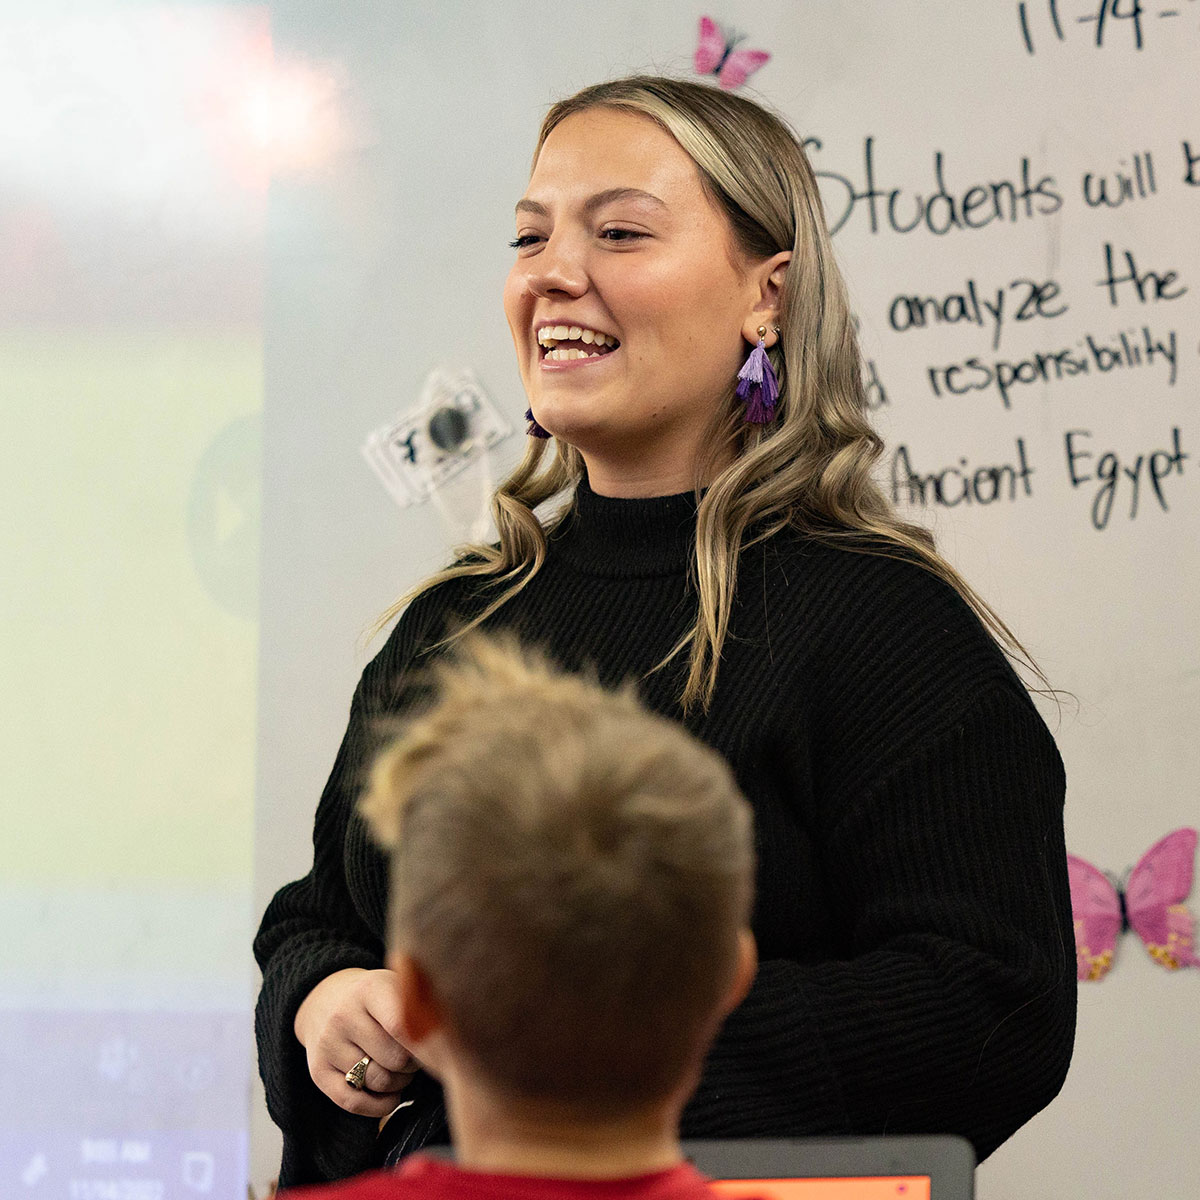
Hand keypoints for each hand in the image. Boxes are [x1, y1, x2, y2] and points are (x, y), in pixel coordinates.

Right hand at [294, 967, 419, 1116]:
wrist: (326, 998)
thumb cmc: (376, 998)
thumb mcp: (396, 986)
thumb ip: (420, 1006)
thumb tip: (445, 1042)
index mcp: (370, 990)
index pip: (403, 1026)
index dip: (423, 1044)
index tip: (432, 1045)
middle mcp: (344, 1015)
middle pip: (395, 1059)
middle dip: (413, 1064)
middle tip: (414, 1057)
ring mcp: (328, 1044)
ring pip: (378, 1082)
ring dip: (399, 1084)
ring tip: (401, 1070)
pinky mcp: (318, 1071)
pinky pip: (353, 1102)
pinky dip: (379, 1106)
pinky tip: (390, 1096)